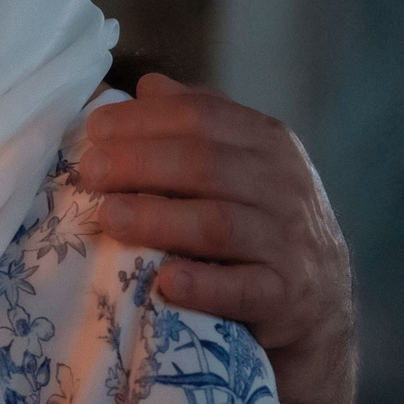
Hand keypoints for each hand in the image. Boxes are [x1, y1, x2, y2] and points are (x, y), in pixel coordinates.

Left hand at [81, 73, 356, 403]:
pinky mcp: (289, 300)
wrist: (316, 317)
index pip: (203, 118)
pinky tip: (165, 282)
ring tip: (109, 217)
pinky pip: (245, 290)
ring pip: (221, 224)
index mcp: (269, 146)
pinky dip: (204, 286)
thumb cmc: (255, 234)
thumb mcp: (237, 172)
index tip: (91, 131)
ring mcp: (291, 245)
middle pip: (207, 165)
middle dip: (140, 164)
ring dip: (159, 219)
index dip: (142, 121)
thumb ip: (198, 128)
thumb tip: (148, 85)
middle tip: (87, 172)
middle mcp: (286, 189)